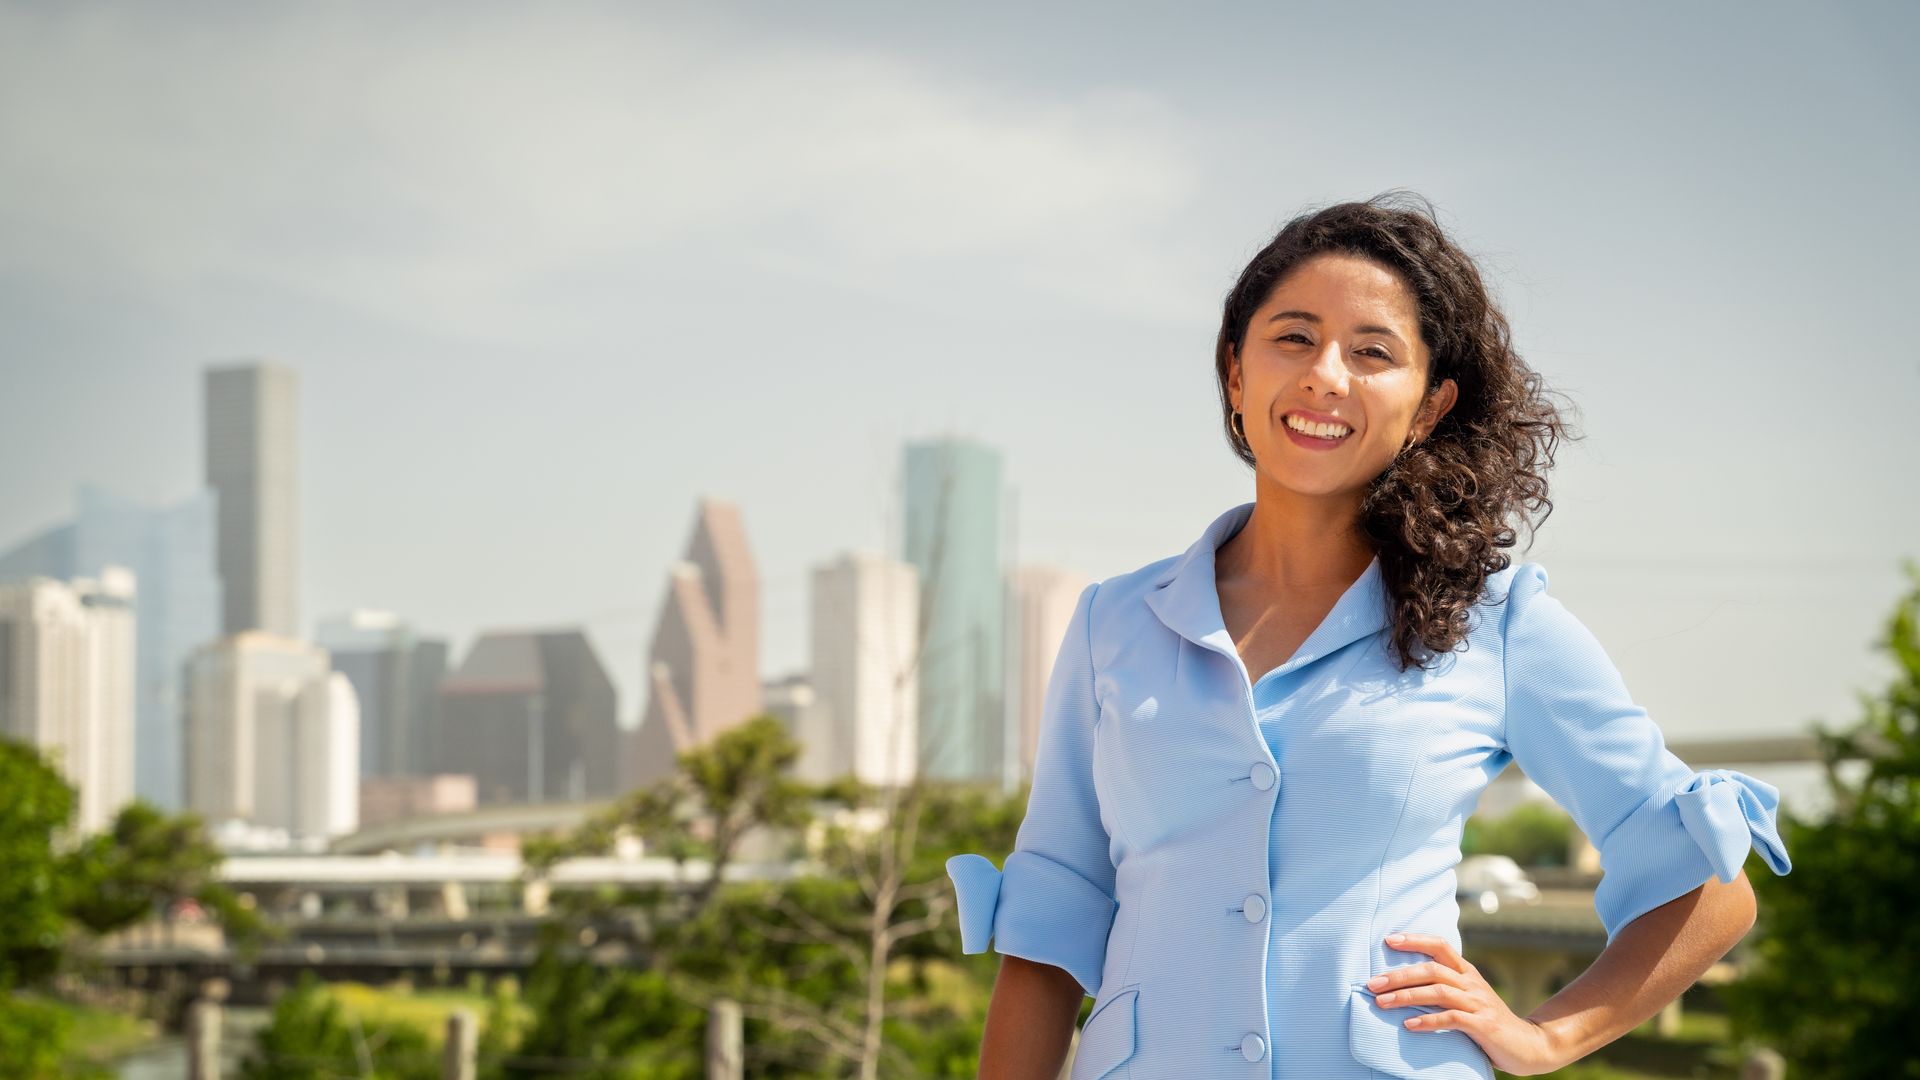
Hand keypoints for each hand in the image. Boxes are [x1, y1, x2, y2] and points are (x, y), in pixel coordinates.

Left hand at [1370, 932, 1564, 1075]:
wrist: (1528, 1045)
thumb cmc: (1488, 1020)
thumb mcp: (1467, 997)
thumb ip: (1445, 987)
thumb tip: (1406, 982)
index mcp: (1466, 972)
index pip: (1440, 946)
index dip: (1415, 939)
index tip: (1388, 940)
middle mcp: (1471, 982)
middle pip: (1431, 969)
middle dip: (1399, 975)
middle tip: (1372, 984)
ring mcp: (1478, 1003)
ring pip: (1438, 991)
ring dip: (1406, 996)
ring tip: (1381, 1003)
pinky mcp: (1483, 1025)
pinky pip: (1451, 1019)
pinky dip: (1428, 1021)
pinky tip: (1409, 1025)